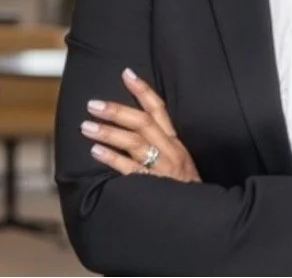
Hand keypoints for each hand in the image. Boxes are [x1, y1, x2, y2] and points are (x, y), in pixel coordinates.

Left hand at [82, 68, 200, 182]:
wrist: (203, 216)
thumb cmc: (186, 191)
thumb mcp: (180, 162)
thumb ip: (162, 146)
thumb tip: (134, 130)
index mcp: (176, 143)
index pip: (159, 109)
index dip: (143, 90)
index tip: (126, 74)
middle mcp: (171, 151)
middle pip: (143, 123)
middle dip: (116, 111)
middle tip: (93, 104)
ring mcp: (163, 169)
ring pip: (135, 143)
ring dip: (109, 132)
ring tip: (87, 126)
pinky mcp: (155, 186)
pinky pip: (131, 169)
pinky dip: (113, 159)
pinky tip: (96, 151)